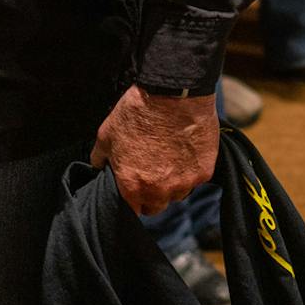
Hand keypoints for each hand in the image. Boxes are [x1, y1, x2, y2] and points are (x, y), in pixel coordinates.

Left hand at [90, 84, 218, 215]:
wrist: (174, 93)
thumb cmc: (138, 112)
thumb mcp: (106, 134)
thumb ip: (100, 158)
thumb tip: (99, 166)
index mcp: (132, 187)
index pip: (132, 211)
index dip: (132, 200)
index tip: (134, 188)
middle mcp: (159, 191)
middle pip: (157, 206)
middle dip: (153, 193)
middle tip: (153, 170)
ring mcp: (184, 182)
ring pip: (178, 194)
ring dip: (174, 183)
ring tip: (171, 158)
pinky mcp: (204, 171)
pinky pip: (196, 179)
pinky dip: (191, 169)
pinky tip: (185, 151)